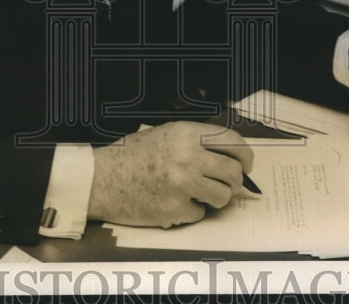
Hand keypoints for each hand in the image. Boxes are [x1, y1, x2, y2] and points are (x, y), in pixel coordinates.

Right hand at [87, 121, 253, 227]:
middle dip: (235, 180)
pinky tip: (176, 202)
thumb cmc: (132, 155)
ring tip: (200, 193)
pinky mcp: (175, 210)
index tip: (246, 163)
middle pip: (233, 172)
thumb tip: (230, 156)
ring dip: (217, 197)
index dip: (245, 155)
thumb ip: (196, 141)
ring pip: (223, 196)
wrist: (103, 179)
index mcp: (187, 134)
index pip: (232, 143)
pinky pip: (200, 213)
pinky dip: (192, 211)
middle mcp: (188, 158)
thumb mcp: (166, 134)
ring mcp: (182, 186)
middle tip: (228, 183)